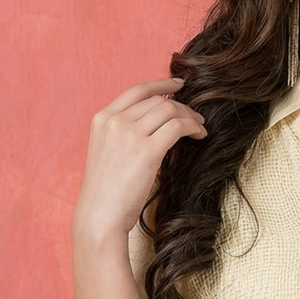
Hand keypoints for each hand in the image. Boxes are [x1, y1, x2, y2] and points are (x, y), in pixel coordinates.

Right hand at [75, 78, 206, 238]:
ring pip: (169, 109)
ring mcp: (129, 133)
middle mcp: (114, 121)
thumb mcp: (109, 152)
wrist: (100, 214)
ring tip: (200, 128)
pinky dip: (192, 128)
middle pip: (157, 100)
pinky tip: (199, 136)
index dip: (160, 84)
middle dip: (181, 106)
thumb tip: (158, 125)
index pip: (136, 90)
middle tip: (196, 118)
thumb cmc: (107, 191)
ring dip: (189, 117)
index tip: (178, 85)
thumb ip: (125, 134)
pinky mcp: (147, 150)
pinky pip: (177, 127)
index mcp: (102, 119)